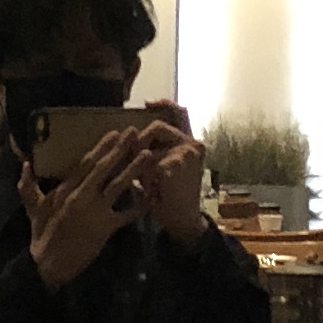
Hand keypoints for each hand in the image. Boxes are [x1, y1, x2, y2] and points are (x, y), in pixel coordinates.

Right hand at [16, 123, 151, 291]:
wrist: (48, 264)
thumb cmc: (42, 234)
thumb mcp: (32, 207)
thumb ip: (28, 185)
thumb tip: (25, 163)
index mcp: (65, 189)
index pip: (85, 163)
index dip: (101, 147)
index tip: (114, 133)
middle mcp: (81, 195)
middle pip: (104, 168)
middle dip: (120, 149)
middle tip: (134, 132)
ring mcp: (95, 211)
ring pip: (118, 186)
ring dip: (133, 169)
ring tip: (147, 154)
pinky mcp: (105, 227)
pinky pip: (127, 214)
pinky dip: (140, 206)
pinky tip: (152, 196)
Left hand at [129, 102, 211, 242]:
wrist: (183, 219)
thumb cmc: (170, 193)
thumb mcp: (163, 166)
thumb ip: (154, 149)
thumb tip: (129, 135)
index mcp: (190, 141)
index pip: (180, 112)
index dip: (165, 104)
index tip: (147, 103)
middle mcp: (192, 144)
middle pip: (157, 127)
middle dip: (140, 141)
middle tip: (133, 158)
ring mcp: (187, 154)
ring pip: (150, 148)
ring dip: (141, 165)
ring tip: (144, 181)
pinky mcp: (176, 166)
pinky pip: (149, 164)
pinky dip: (145, 177)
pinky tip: (151, 190)